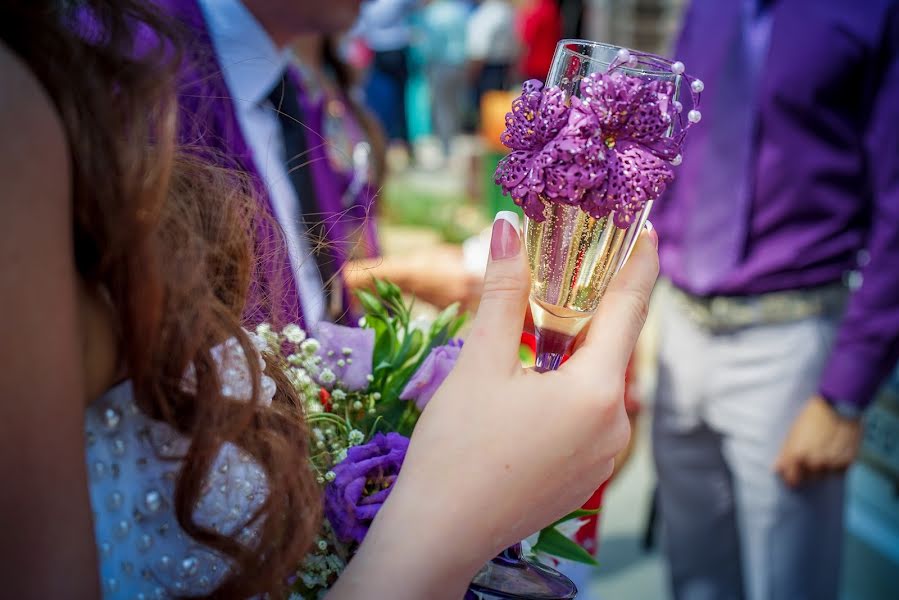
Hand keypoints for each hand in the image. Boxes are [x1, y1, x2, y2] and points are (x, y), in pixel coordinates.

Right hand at [335, 215, 658, 597]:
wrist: (440, 534)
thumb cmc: (456, 448)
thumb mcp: (479, 364)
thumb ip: (502, 294)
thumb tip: (509, 229)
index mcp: (595, 392)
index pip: (630, 309)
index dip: (638, 263)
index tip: (644, 229)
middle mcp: (614, 424)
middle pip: (610, 348)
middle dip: (591, 310)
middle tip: (564, 273)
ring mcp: (603, 456)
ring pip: (595, 384)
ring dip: (574, 353)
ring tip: (536, 333)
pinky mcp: (586, 476)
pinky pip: (587, 416)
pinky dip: (568, 390)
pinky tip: (531, 389)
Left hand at [774, 396, 862, 487]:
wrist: (839, 405)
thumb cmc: (812, 416)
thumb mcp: (793, 432)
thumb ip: (785, 453)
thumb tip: (776, 469)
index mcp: (797, 455)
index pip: (792, 480)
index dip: (791, 477)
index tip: (793, 475)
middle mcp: (814, 463)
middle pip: (809, 478)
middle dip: (808, 470)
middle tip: (812, 455)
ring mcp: (831, 464)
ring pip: (825, 474)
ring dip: (824, 467)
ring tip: (825, 448)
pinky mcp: (847, 462)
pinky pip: (839, 470)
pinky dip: (837, 463)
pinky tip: (836, 448)